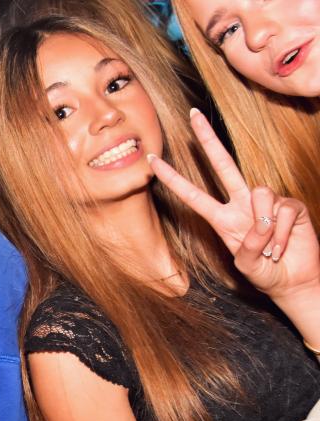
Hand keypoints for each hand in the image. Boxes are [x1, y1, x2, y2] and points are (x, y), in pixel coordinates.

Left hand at [149, 109, 319, 301]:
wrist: (294, 280)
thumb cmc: (265, 273)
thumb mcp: (246, 266)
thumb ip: (247, 247)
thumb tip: (259, 223)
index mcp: (222, 219)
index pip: (193, 194)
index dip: (173, 178)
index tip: (153, 160)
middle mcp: (242, 205)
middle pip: (223, 165)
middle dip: (208, 139)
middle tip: (192, 114)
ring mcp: (267, 203)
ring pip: (261, 193)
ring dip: (265, 228)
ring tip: (270, 249)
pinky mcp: (290, 205)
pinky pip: (283, 211)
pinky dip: (282, 234)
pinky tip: (282, 246)